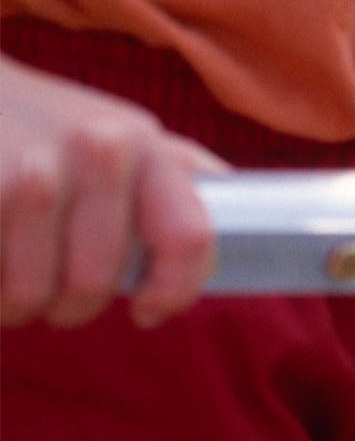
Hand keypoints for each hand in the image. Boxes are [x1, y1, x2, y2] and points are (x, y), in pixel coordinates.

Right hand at [0, 57, 222, 328]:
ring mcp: (35, 173)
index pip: (190, 238)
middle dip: (69, 307)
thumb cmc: (48, 127)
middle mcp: (101, 154)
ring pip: (31, 295)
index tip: (149, 312)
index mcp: (149, 147)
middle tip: (52, 294)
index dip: (173, 292)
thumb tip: (245, 225)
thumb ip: (175, 179)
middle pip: (95, 284)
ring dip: (12, 305)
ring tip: (9, 276)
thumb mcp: (124, 136)